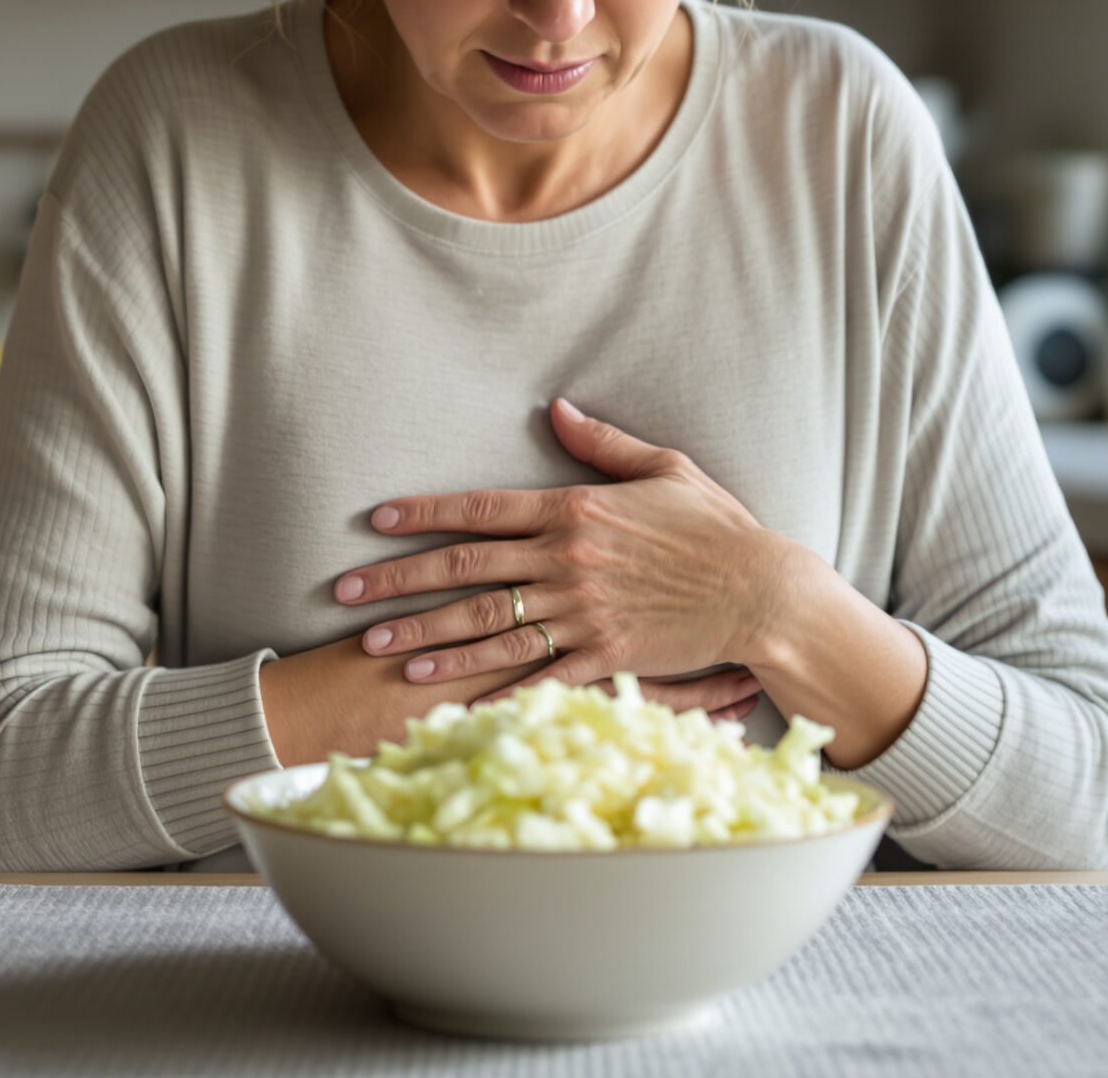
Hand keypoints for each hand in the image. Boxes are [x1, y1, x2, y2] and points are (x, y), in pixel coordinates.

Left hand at [332, 398, 807, 695]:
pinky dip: (490, 687)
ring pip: (488, 627)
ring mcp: (584, 613)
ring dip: (428, 638)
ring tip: (379, 650)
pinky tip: (447, 697)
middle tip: (345, 595)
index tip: (374, 522)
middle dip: (400, 582)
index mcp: (576, 511)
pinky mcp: (604, 657)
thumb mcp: (665, 468)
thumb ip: (603, 444)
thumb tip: (557, 409)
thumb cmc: (717, 527)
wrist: (762, 590)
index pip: (481, 508)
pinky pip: (536, 674)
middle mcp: (569, 561)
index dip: (422, 515)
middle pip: (467, 571)